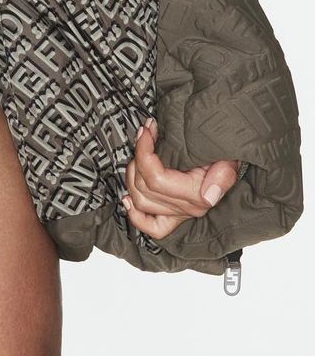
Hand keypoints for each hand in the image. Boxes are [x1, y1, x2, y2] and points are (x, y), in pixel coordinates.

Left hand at [122, 116, 240, 240]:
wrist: (230, 160)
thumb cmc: (225, 156)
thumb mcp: (228, 159)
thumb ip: (222, 176)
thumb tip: (208, 196)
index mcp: (198, 196)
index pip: (156, 178)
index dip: (143, 152)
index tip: (146, 130)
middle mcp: (187, 209)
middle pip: (144, 187)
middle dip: (137, 157)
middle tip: (144, 136)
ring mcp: (179, 214)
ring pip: (141, 201)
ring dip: (133, 175)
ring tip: (139, 153)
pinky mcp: (175, 217)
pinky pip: (152, 227)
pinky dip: (136, 215)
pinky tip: (127, 199)